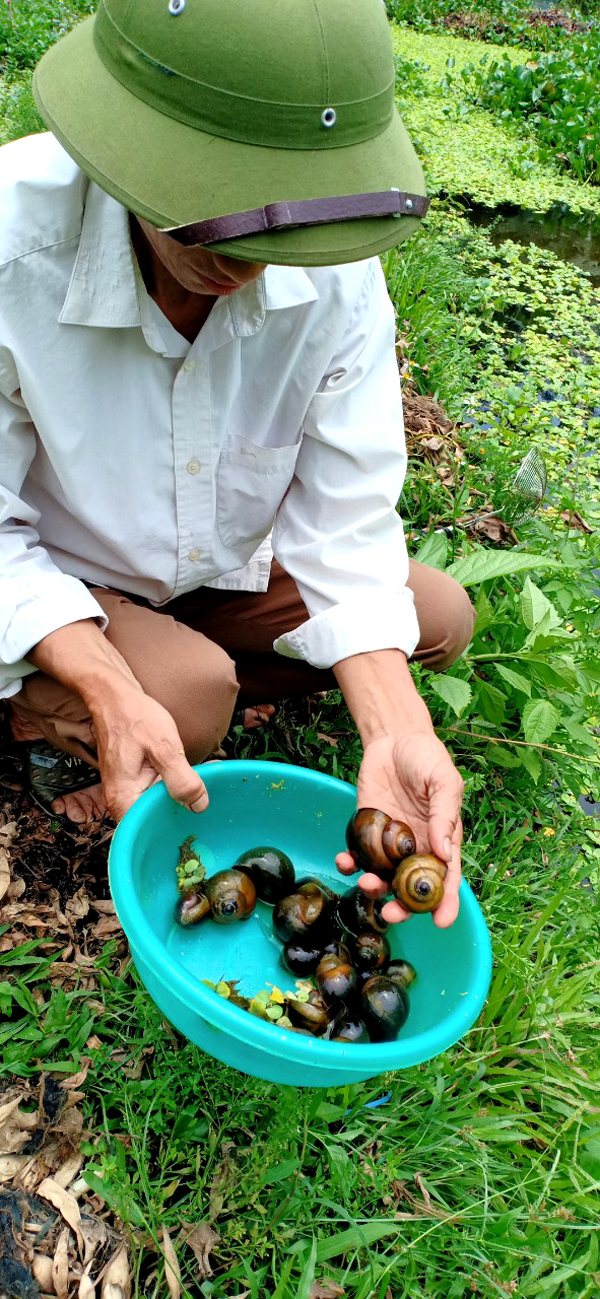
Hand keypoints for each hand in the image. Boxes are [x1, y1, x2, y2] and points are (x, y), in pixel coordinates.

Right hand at [91, 685, 208, 821]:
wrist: (114, 697)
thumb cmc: (134, 717)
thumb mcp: (163, 747)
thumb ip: (181, 779)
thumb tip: (198, 806)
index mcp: (124, 797)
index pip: (149, 829)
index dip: (176, 825)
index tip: (199, 814)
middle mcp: (121, 800)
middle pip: (155, 818)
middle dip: (184, 807)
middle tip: (210, 794)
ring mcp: (127, 791)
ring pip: (159, 803)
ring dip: (183, 793)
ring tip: (207, 778)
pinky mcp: (135, 781)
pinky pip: (157, 790)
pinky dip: (176, 782)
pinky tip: (195, 772)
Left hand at [335, 730, 462, 928]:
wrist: (394, 739)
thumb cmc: (427, 759)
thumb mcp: (444, 782)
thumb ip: (444, 815)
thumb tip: (443, 851)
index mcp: (441, 841)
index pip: (446, 879)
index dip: (446, 903)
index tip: (441, 922)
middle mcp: (415, 848)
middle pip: (411, 888)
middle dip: (403, 906)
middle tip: (392, 913)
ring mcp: (389, 844)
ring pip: (382, 878)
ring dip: (374, 888)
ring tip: (367, 883)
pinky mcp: (365, 833)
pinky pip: (357, 857)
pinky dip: (350, 864)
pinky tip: (345, 861)